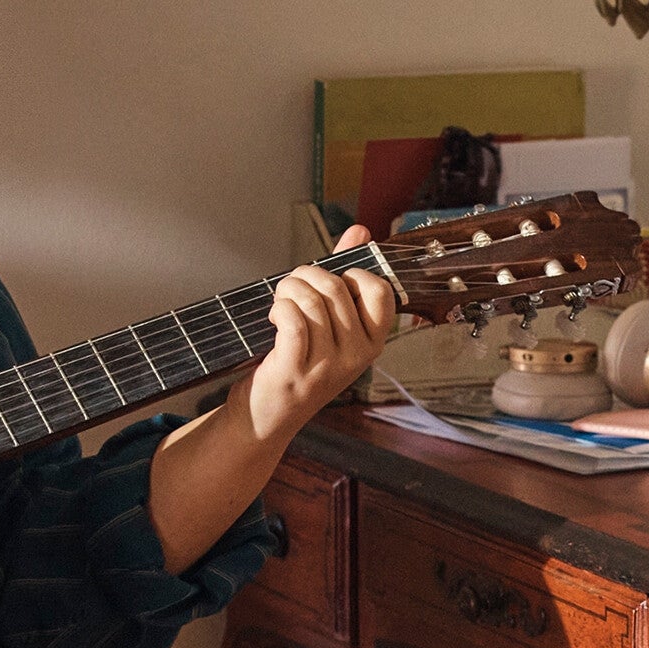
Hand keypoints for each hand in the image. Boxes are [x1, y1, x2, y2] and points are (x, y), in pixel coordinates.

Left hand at [227, 226, 397, 448]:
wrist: (267, 416)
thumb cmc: (299, 364)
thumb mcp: (330, 325)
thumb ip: (346, 277)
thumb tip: (360, 231)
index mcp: (372, 342)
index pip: (380, 291)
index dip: (352, 274)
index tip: (331, 282)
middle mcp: (356, 356)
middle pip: (336, 287)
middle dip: (305, 275)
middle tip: (290, 288)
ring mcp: (327, 366)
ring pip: (311, 300)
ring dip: (287, 290)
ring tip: (280, 302)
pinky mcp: (296, 370)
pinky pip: (293, 320)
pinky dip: (279, 308)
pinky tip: (274, 317)